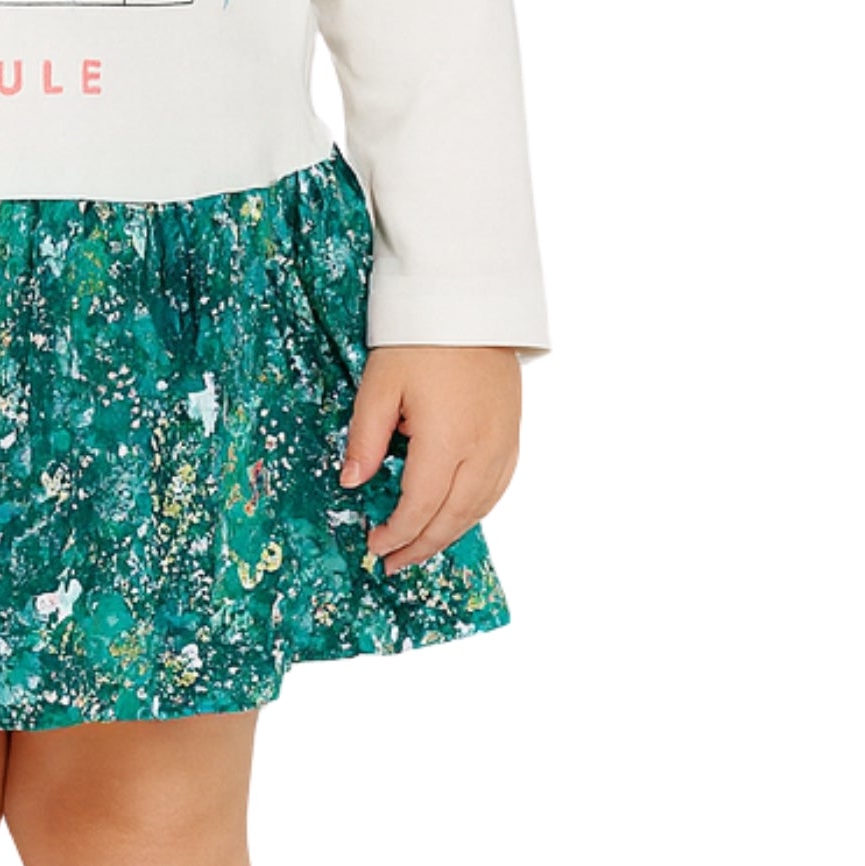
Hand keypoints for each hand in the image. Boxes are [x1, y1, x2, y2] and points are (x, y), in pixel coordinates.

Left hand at [337, 345, 520, 576]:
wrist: (470, 302)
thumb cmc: (420, 338)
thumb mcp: (379, 383)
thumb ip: (365, 438)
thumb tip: (351, 483)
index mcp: (447, 440)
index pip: (420, 506)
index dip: (397, 533)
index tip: (374, 545)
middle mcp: (482, 450)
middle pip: (453, 517)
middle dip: (421, 545)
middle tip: (394, 563)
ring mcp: (503, 444)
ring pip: (479, 508)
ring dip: (448, 534)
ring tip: (420, 547)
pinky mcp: (512, 434)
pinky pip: (497, 488)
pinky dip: (474, 511)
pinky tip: (455, 516)